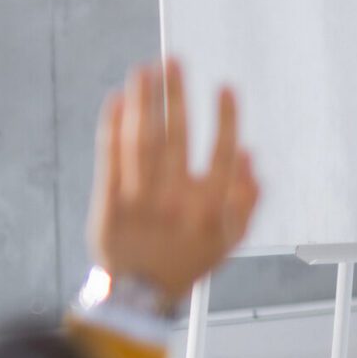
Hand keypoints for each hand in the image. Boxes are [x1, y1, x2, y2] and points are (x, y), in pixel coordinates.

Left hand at [85, 59, 258, 307]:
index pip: (221, 155)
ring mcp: (140, 202)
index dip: (225, 119)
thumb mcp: (230, 240)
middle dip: (176, 96)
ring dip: (143, 102)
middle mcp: (175, 203)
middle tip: (175, 62)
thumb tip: (247, 157)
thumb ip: (246, 201)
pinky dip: (114, 127)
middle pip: (176, 138)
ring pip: (142, 142)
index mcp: (209, 210)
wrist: (138, 295)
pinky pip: (111, 158)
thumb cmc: (187, 262)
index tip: (225, 87)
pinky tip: (118, 101)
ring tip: (144, 71)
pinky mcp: (109, 204)